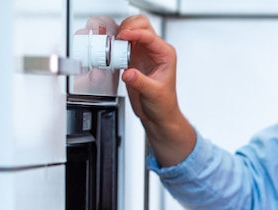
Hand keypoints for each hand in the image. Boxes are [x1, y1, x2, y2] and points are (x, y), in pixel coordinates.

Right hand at [117, 15, 195, 165]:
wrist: (158, 116)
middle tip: (118, 38)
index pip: (149, 35)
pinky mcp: (132, 59)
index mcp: (165, 55)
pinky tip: (112, 52)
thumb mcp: (153, 94)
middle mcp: (155, 51)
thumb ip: (140, 82)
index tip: (123, 37)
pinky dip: (115, 44)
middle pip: (141, 25)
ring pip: (131, 31)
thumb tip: (128, 73)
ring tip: (113, 45)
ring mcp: (143, 54)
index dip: (135, 33)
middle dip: (128, 27)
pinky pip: (122, 44)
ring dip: (120, 33)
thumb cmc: (163, 105)